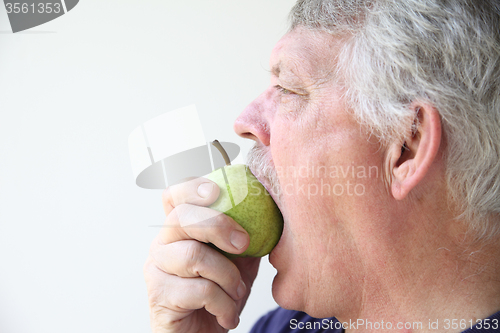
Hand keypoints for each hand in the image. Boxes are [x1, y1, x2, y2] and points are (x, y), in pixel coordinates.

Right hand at [144, 177, 260, 332]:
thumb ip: (246, 235)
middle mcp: (162, 244)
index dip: (192, 187)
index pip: (174, 195)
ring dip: (228, 276)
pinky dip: (224, 304)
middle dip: (219, 226)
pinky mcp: (159, 296)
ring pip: (194, 256)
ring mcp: (156, 270)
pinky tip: (227, 315)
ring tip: (237, 293)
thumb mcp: (239, 261)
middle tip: (243, 243)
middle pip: (182, 218)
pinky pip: (200, 290)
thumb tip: (270, 210)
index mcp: (180, 230)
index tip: (217, 191)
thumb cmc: (220, 295)